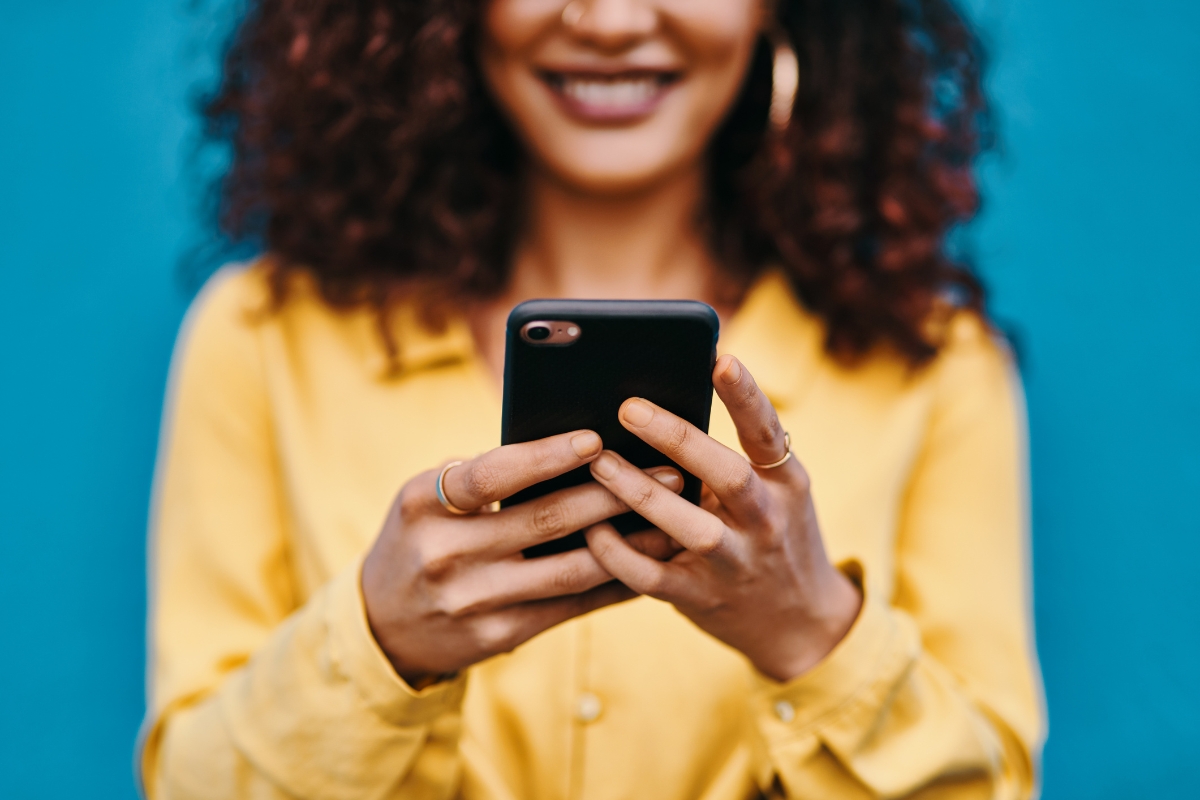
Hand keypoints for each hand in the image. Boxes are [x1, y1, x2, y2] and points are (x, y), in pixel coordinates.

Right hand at [362, 430, 682, 683]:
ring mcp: (472, 600)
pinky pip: (569, 605)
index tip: (596, 438)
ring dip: (628, 542)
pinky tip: (647, 562)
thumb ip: (480, 476)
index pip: (490, 473)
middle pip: (544, 519)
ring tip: (672, 517)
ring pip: (568, 568)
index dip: (545, 456)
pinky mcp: (498, 635)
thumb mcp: (425, 499)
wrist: (383, 624)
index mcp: (423, 504)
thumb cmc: (420, 538)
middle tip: (667, 471)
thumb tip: (572, 449)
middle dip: (613, 493)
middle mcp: (444, 553)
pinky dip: (612, 583)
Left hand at [584, 355, 862, 681]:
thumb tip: (663, 404)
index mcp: (785, 483)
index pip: (767, 432)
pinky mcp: (701, 598)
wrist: (800, 622)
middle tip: (628, 408)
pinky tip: (591, 530)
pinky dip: (618, 554)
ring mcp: (735, 563)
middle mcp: (766, 520)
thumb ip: (734, 456)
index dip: (746, 396)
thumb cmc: (772, 535)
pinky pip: (652, 576)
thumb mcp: (775, 492)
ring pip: (688, 526)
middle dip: (676, 438)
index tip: (720, 359)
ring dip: (639, 492)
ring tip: (598, 461)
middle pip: (726, 474)